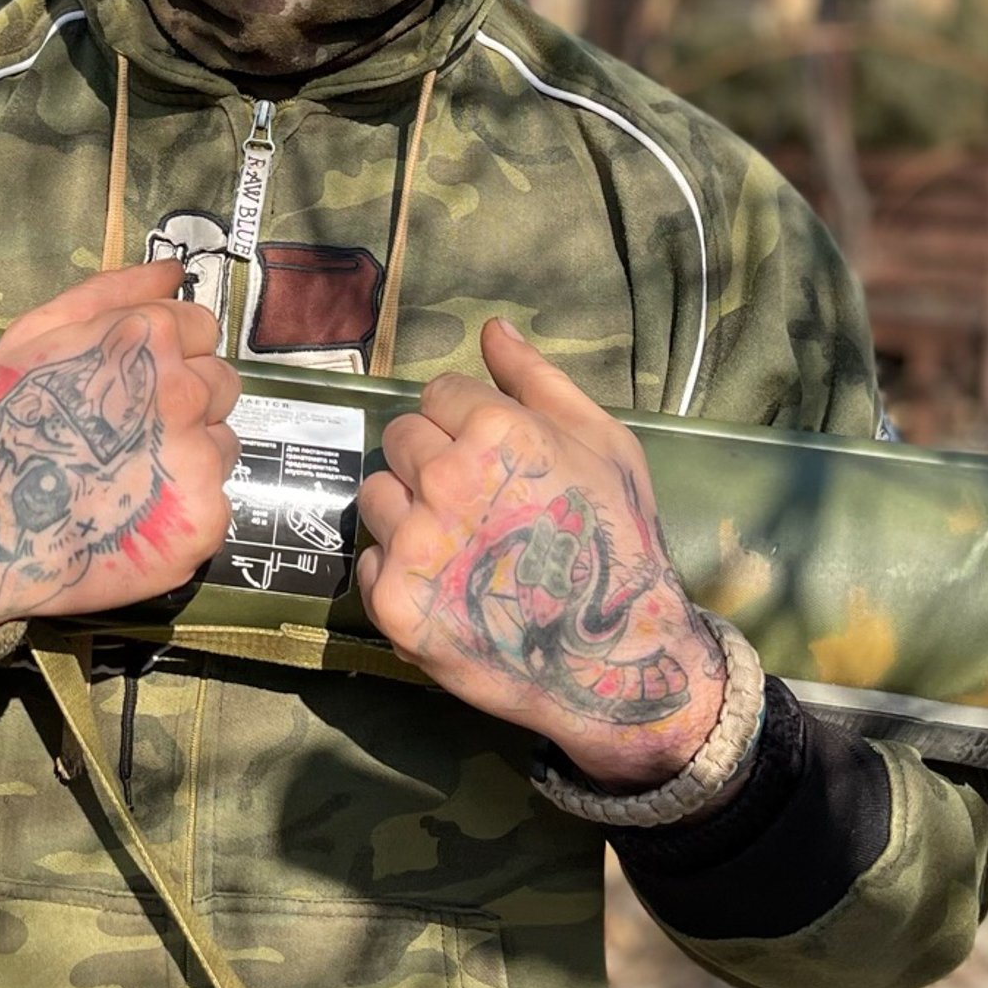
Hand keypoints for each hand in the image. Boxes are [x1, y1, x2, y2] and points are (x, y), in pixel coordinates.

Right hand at [0, 260, 239, 627]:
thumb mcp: (35, 334)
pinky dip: (183, 504)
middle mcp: (186, 391)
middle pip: (222, 382)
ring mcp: (201, 457)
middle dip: (187, 398)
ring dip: (190, 450)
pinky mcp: (206, 514)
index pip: (204, 327)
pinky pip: (214, 498)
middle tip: (130, 428)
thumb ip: (110, 292)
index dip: (169, 351)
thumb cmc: (3, 421)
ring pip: (223, 441)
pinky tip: (137, 509)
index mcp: (150, 338)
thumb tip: (172, 270)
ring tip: (130, 471)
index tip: (134, 378)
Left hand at [355, 317, 726, 789]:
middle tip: (477, 502)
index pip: (438, 394)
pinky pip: (370, 561)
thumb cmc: (618, 540)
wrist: (617, 659)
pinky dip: (399, 572)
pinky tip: (447, 586)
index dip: (465, 422)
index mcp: (496, 430)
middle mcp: (447, 478)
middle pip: (400, 438)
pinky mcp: (395, 602)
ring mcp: (416, 543)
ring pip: (377, 495)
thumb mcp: (603, 444)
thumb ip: (537, 380)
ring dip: (408, 512)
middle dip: (431, 460)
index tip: (494, 458)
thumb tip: (492, 328)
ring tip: (460, 545)